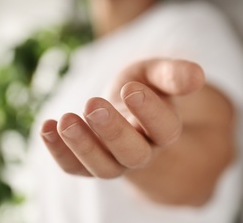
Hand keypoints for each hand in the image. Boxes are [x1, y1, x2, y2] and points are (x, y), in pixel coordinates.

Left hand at [40, 59, 204, 178]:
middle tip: (93, 104)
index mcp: (163, 129)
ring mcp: (113, 160)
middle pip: (132, 153)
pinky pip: (74, 167)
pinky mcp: (87, 162)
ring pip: (102, 167)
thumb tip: (196, 74)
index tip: (131, 89)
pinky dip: (58, 151)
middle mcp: (141, 151)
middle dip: (113, 132)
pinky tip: (46, 126)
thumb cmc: (142, 87)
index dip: (150, 112)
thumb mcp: (156, 74)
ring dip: (82, 146)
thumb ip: (173, 74)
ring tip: (65, 120)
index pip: (164, 129)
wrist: (123, 106)